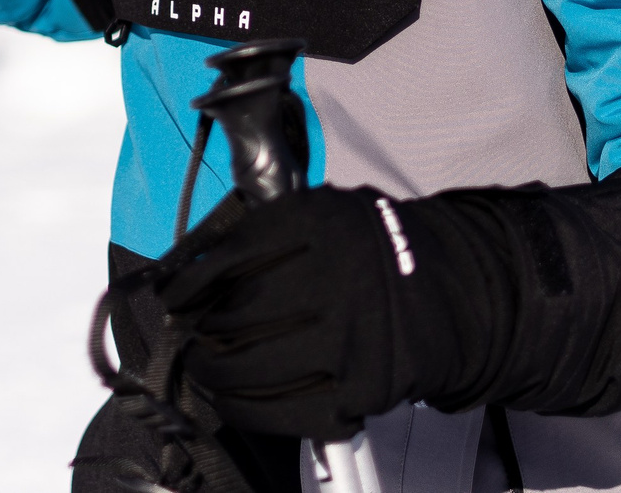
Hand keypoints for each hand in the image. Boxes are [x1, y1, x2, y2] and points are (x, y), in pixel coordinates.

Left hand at [154, 186, 417, 441]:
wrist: (447, 287)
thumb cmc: (371, 248)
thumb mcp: (323, 210)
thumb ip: (265, 232)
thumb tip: (196, 270)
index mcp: (318, 224)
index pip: (227, 258)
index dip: (189, 284)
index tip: (174, 297)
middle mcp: (332, 279)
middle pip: (234, 318)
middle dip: (199, 334)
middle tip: (189, 337)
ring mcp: (348, 339)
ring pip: (250, 368)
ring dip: (214, 374)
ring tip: (205, 368)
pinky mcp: (360, 389)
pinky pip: (284, 410)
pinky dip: (246, 410)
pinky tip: (233, 400)